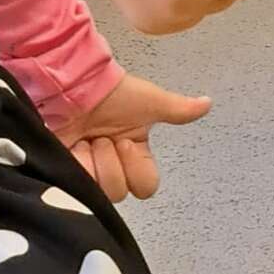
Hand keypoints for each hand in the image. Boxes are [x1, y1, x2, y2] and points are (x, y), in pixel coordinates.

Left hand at [54, 73, 209, 202]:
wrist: (74, 82)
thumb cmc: (112, 91)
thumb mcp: (149, 101)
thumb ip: (179, 110)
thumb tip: (207, 103)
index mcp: (135, 156)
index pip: (145, 187)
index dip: (136, 167)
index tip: (125, 141)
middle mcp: (114, 166)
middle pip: (120, 191)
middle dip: (111, 161)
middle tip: (101, 137)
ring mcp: (89, 169)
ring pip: (99, 190)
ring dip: (93, 160)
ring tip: (86, 138)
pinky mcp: (66, 170)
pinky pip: (76, 185)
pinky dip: (76, 162)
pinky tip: (72, 145)